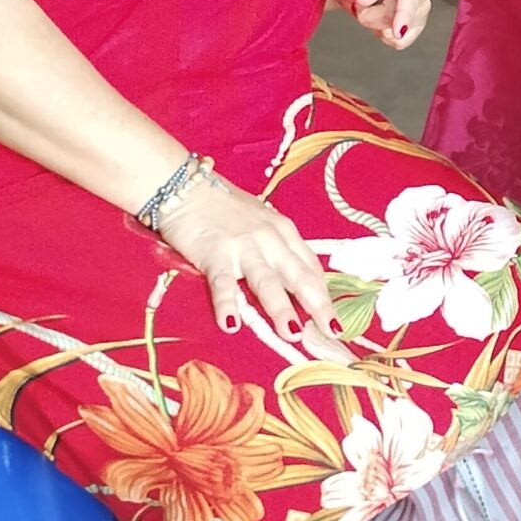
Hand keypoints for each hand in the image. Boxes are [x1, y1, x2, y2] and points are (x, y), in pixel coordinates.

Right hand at [153, 174, 352, 359]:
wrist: (186, 187)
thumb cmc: (225, 208)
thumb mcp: (262, 223)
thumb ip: (278, 249)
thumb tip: (295, 280)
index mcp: (285, 233)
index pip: (311, 268)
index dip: (325, 295)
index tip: (335, 320)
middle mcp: (271, 239)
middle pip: (300, 276)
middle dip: (318, 305)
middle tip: (332, 332)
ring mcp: (244, 247)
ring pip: (267, 281)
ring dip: (281, 308)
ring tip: (294, 333)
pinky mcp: (214, 254)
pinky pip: (223, 283)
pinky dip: (227, 304)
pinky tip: (232, 325)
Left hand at [330, 0, 430, 49]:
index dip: (405, 15)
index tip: (398, 32)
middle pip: (402, 19)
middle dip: (375, 17)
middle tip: (361, 3)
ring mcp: (420, 9)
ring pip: (401, 33)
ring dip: (378, 26)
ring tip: (371, 9)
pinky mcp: (416, 24)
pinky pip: (402, 41)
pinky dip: (385, 36)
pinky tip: (377, 22)